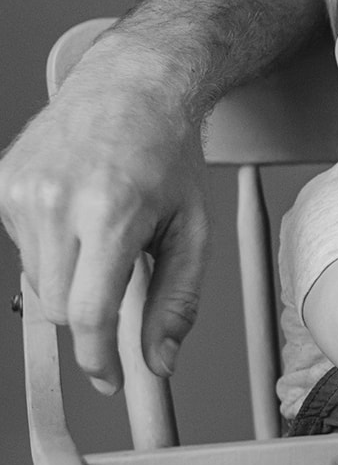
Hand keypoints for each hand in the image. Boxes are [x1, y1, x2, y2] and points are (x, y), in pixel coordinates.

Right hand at [0, 39, 209, 391]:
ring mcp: (22, 190)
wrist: (131, 86)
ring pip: (35, 282)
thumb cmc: (166, 155)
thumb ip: (176, 301)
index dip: (97, 358)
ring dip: (68, 278)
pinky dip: (49, 249)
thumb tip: (159, 360)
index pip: (86, 313)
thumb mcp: (191, 230)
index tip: (108, 378)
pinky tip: (75, 214)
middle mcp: (57, 200)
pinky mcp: (1, 184)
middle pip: (56, 307)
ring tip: (100, 231)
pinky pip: (21, 250)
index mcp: (109, 213)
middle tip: (118, 287)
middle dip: (87, 317)